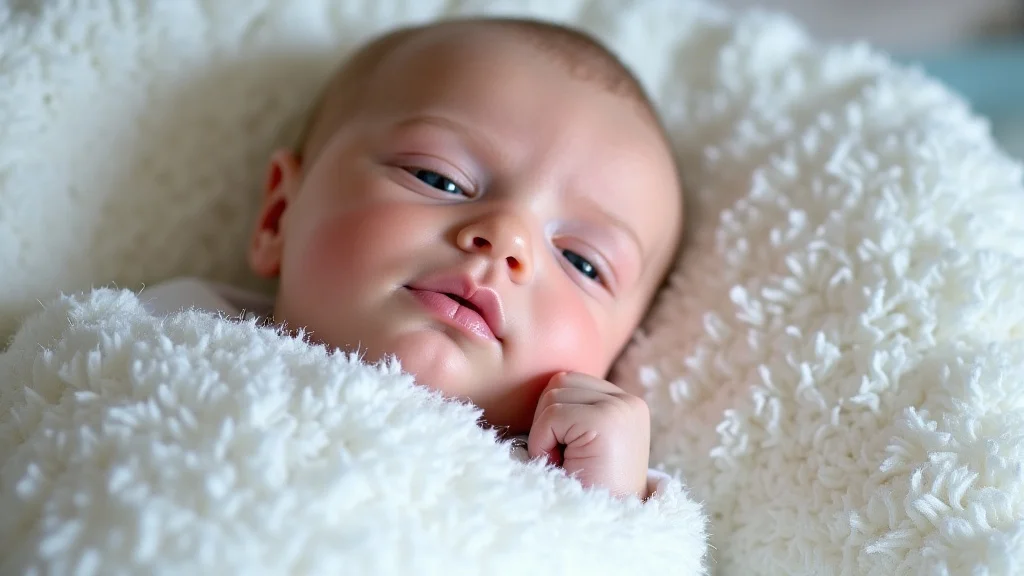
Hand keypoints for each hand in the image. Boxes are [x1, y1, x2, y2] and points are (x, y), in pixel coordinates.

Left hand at [527, 371, 650, 497]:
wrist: (605, 530)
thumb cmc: (585, 489)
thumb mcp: (583, 442)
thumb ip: (573, 411)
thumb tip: (544, 387)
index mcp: (625, 403)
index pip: (569, 381)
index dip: (555, 417)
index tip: (569, 451)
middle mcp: (628, 401)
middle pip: (560, 383)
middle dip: (549, 421)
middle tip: (564, 458)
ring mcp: (620, 409)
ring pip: (553, 396)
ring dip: (545, 433)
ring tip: (565, 462)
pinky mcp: (607, 421)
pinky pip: (552, 416)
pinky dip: (544, 442)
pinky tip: (561, 465)